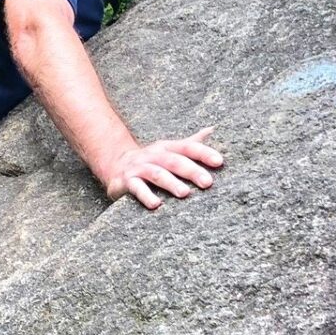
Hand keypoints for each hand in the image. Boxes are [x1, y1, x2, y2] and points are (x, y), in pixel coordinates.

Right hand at [104, 128, 222, 209]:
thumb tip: (213, 129)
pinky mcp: (127, 181)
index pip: (187, 147)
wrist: (116, 164)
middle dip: (191, 170)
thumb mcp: (170, 150)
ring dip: (171, 182)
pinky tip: (156, 205)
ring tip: (185, 193)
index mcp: (167, 148)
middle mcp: (154, 155)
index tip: (219, 162)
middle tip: (208, 182)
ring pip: (157, 174)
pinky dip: (146, 196)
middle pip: (174, 161)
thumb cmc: (151, 160)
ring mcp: (139, 167)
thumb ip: (191, 143)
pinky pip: (137, 188)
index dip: (203, 153)